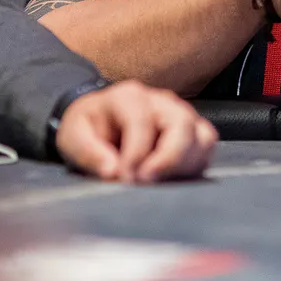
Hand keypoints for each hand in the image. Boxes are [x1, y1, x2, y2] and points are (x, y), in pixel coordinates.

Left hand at [53, 80, 217, 182]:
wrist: (100, 122)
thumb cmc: (88, 129)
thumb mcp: (74, 137)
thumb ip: (89, 153)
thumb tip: (113, 172)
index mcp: (128, 97)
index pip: (141, 121)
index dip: (136, 154)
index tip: (125, 179)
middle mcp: (160, 100)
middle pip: (181, 124)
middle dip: (168, 159)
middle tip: (147, 183)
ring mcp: (181, 113)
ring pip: (201, 135)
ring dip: (184, 164)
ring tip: (160, 183)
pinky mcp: (193, 130)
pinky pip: (207, 146)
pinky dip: (196, 165)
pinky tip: (173, 179)